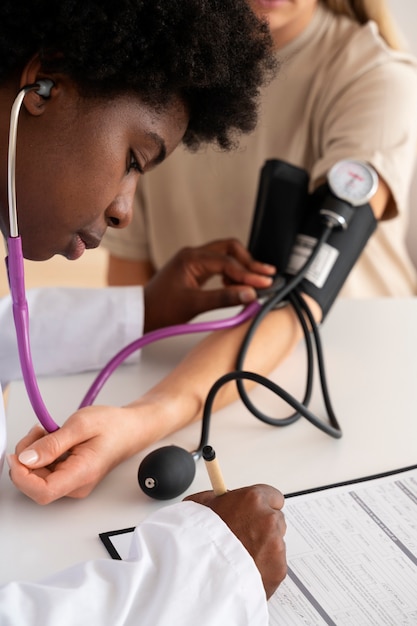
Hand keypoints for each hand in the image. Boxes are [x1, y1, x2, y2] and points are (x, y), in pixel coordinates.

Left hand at [6, 404, 145, 503]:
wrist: (131, 429)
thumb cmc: (113, 426)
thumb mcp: (80, 425)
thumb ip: (53, 443)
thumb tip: (27, 458)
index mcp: (81, 474)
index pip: (42, 492)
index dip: (22, 476)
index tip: (17, 456)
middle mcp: (76, 485)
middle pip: (35, 484)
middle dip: (28, 457)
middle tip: (39, 432)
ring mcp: (73, 483)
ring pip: (37, 477)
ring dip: (34, 453)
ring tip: (48, 431)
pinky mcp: (69, 477)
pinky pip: (45, 472)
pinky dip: (41, 454)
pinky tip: (52, 438)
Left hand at [144, 238, 274, 330]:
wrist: (142, 314)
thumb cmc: (161, 309)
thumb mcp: (195, 305)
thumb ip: (224, 298)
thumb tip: (250, 294)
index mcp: (191, 258)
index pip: (227, 262)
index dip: (248, 274)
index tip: (264, 284)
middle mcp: (193, 254)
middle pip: (230, 249)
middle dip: (249, 262)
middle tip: (266, 276)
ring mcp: (193, 261)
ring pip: (225, 256)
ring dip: (241, 267)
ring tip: (255, 282)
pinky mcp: (194, 270)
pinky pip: (218, 265)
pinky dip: (231, 273)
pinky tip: (237, 286)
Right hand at [185, 484, 286, 597]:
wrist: (201, 574)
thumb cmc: (200, 540)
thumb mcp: (201, 506)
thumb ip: (217, 499)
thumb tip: (219, 497)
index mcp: (252, 499)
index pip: (273, 496)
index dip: (262, 506)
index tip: (256, 513)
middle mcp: (268, 519)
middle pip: (276, 520)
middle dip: (264, 528)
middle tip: (245, 537)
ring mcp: (276, 545)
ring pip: (277, 544)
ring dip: (265, 548)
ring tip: (242, 556)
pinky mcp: (279, 568)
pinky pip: (275, 565)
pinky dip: (265, 568)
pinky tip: (246, 569)